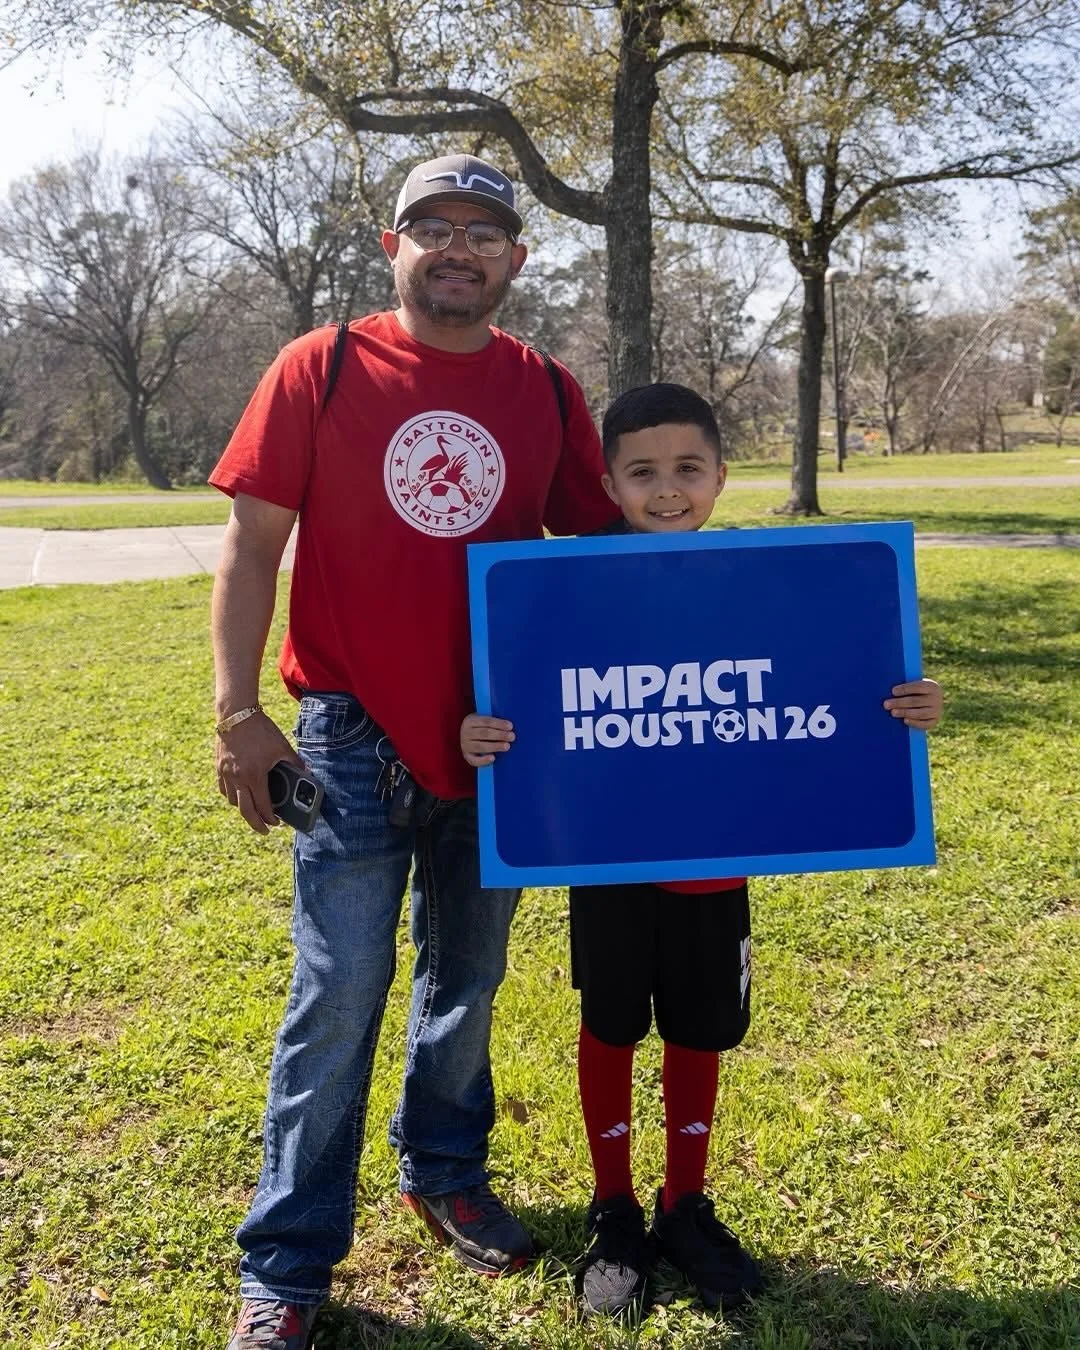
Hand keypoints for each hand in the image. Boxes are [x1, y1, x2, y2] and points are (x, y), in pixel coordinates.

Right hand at [216, 710, 306, 833]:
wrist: (236, 713)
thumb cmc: (260, 730)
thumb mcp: (282, 746)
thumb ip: (295, 762)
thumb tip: (308, 772)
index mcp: (254, 776)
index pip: (262, 806)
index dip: (270, 818)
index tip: (277, 823)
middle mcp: (238, 778)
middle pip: (245, 811)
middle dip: (256, 824)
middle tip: (265, 830)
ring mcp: (226, 773)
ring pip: (232, 801)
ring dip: (243, 809)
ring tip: (253, 810)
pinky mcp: (219, 767)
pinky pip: (223, 789)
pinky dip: (231, 796)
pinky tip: (238, 795)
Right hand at [461, 714, 514, 766]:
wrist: (465, 736)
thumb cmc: (480, 727)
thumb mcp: (482, 721)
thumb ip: (493, 722)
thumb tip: (509, 725)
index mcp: (470, 721)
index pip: (486, 721)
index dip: (498, 723)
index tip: (510, 726)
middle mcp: (466, 733)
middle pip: (484, 733)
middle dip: (499, 735)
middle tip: (512, 736)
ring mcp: (465, 745)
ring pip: (481, 746)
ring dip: (495, 746)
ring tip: (507, 746)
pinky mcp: (467, 756)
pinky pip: (474, 760)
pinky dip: (483, 760)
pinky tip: (493, 758)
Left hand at [883, 678, 942, 730]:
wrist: (931, 701)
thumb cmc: (916, 692)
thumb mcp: (915, 686)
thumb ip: (906, 688)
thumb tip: (891, 692)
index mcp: (931, 686)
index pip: (918, 687)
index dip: (905, 689)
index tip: (893, 691)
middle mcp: (936, 698)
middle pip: (916, 701)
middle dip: (900, 703)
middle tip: (886, 704)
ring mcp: (937, 710)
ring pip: (920, 713)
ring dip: (905, 713)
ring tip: (893, 713)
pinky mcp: (935, 721)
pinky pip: (925, 724)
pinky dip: (915, 723)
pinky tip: (905, 721)